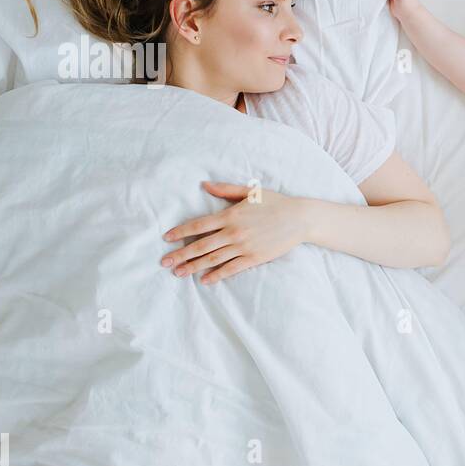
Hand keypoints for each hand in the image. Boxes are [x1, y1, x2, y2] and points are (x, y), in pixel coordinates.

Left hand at [160, 182, 309, 284]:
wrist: (300, 218)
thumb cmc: (275, 202)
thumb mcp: (250, 191)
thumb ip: (225, 189)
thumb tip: (204, 185)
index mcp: (230, 215)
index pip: (198, 225)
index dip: (180, 232)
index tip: (167, 239)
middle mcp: (233, 232)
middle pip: (201, 246)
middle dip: (180, 254)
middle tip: (164, 262)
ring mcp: (244, 246)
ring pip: (213, 259)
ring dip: (193, 267)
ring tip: (178, 273)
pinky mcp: (254, 257)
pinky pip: (231, 268)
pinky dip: (217, 275)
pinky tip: (205, 280)